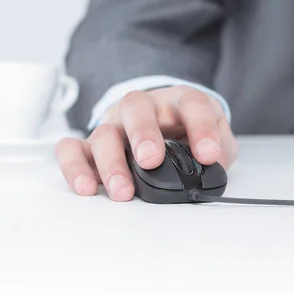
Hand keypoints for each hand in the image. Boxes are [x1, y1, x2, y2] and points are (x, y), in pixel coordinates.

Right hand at [54, 86, 237, 200]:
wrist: (165, 122)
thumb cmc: (187, 130)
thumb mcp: (215, 137)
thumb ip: (220, 150)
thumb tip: (214, 170)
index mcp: (178, 101)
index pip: (192, 104)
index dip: (201, 127)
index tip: (208, 154)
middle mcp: (144, 108)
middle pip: (136, 107)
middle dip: (143, 134)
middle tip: (151, 161)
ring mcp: (116, 124)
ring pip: (105, 132)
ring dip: (112, 163)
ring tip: (123, 191)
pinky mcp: (92, 144)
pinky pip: (72, 149)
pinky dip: (75, 167)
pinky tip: (86, 187)